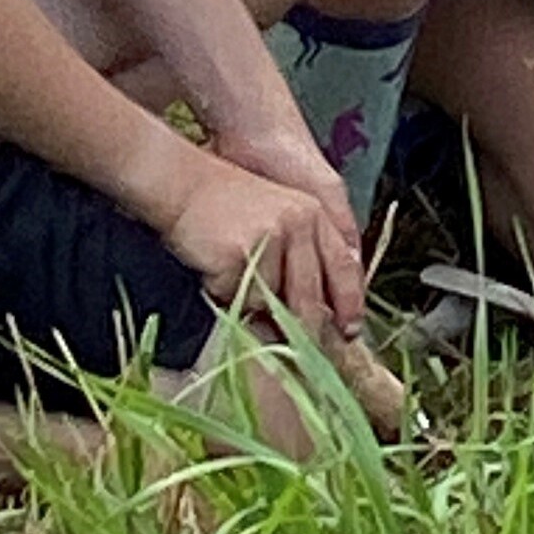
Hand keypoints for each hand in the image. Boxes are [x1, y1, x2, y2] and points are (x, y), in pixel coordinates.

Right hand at [157, 147, 367, 343]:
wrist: (183, 186)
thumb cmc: (226, 208)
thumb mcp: (277, 219)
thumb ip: (300, 259)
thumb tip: (314, 315)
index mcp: (314, 214)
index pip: (343, 265)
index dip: (350, 302)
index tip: (350, 330)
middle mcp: (299, 224)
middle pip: (310, 296)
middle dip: (303, 327)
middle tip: (296, 347)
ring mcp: (272, 238)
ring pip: (272, 303)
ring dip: (252, 304)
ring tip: (233, 273)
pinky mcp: (242, 253)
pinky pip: (240, 298)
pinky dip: (227, 294)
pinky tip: (216, 269)